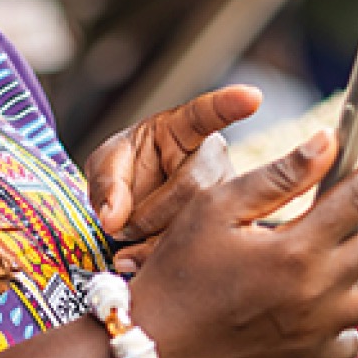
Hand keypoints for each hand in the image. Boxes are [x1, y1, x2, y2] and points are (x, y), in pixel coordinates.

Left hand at [86, 85, 261, 266]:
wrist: (131, 206)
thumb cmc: (124, 173)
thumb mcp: (105, 167)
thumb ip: (106, 186)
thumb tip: (113, 218)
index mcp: (183, 128)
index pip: (205, 113)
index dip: (228, 105)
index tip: (251, 96)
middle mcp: (213, 157)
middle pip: (193, 188)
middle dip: (150, 215)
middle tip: (121, 228)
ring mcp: (226, 193)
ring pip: (202, 221)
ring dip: (157, 240)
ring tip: (130, 244)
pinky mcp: (227, 227)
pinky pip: (205, 247)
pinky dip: (167, 258)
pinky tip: (145, 261)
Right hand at [125, 127, 357, 357]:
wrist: (155, 348)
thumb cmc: (176, 272)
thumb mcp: (215, 209)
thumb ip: (277, 176)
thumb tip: (327, 142)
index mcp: (295, 250)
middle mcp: (317, 293)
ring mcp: (317, 330)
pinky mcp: (308, 356)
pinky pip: (355, 337)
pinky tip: (350, 294)